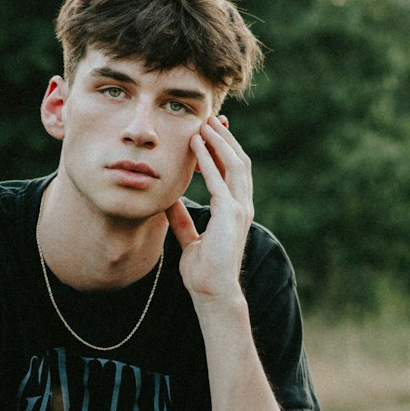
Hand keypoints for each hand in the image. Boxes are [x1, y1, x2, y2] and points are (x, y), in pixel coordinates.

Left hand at [166, 116, 253, 305]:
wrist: (212, 293)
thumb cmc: (203, 271)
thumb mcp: (189, 238)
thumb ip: (181, 220)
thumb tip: (167, 201)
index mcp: (235, 210)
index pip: (233, 170)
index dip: (224, 149)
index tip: (209, 132)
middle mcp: (242, 205)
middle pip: (238, 160)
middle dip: (225, 137)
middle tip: (209, 118)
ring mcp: (239, 209)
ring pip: (234, 163)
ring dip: (219, 141)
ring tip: (204, 123)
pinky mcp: (230, 214)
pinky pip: (219, 180)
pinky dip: (208, 159)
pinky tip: (196, 145)